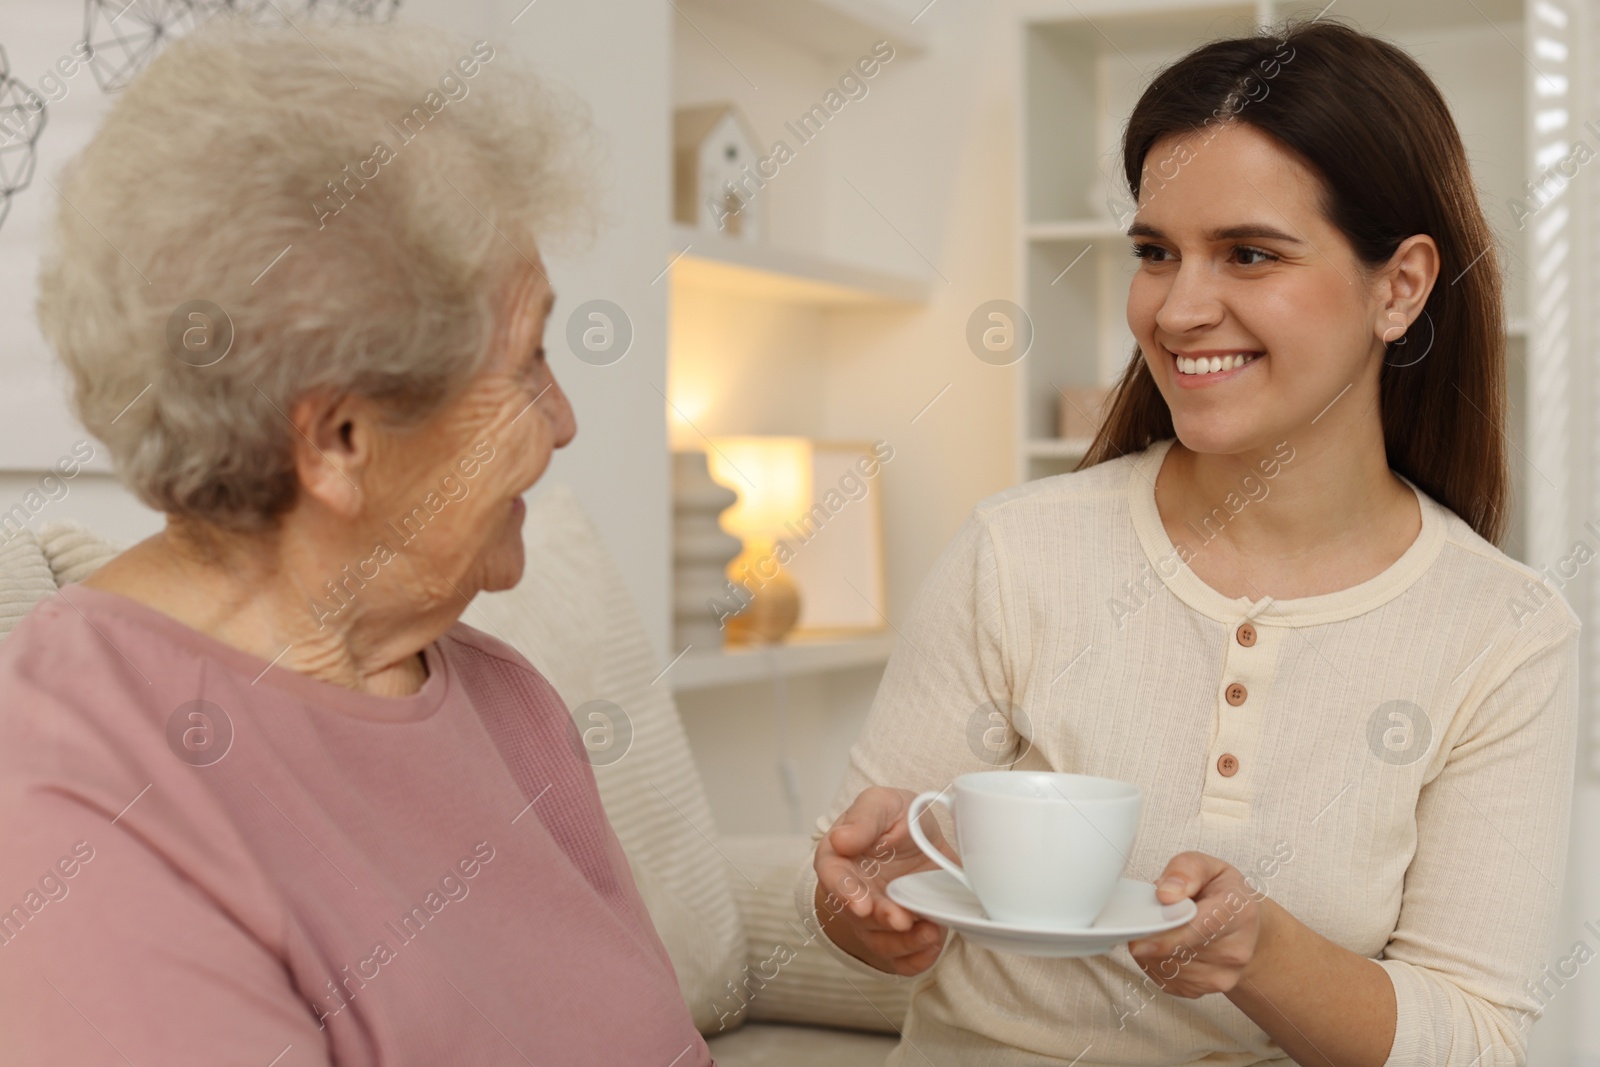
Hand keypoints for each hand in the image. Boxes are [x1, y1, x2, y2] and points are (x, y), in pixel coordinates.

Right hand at [812, 786, 952, 975]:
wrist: (924, 838)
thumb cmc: (896, 818)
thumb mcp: (883, 803)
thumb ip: (864, 818)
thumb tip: (841, 839)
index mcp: (840, 859)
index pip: (833, 878)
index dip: (845, 894)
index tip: (861, 904)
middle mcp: (854, 895)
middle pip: (859, 918)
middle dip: (881, 921)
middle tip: (901, 919)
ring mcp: (876, 919)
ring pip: (882, 943)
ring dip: (904, 943)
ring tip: (929, 931)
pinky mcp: (900, 936)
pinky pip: (904, 960)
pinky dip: (919, 958)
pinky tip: (933, 942)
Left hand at [1125, 851, 1276, 997]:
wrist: (1243, 928)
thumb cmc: (1221, 894)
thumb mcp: (1207, 867)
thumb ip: (1185, 871)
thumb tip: (1166, 894)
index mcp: (1239, 913)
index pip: (1203, 928)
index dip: (1169, 936)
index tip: (1140, 940)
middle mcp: (1236, 950)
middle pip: (1181, 952)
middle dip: (1153, 937)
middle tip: (1145, 919)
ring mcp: (1222, 976)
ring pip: (1168, 968)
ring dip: (1151, 950)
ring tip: (1160, 929)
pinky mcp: (1204, 990)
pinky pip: (1166, 980)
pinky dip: (1154, 964)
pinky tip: (1162, 946)